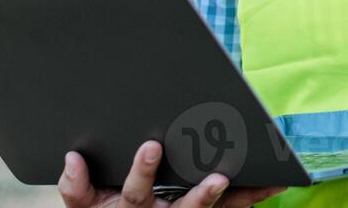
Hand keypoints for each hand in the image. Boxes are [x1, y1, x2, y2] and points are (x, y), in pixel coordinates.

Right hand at [59, 140, 286, 207]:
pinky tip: (275, 182)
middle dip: (201, 196)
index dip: (142, 171)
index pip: (135, 191)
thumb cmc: (102, 207)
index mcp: (131, 207)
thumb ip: (76, 186)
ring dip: (239, 199)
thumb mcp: (83, 204)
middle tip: (219, 180)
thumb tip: (72, 159)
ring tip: (264, 184)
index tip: (150, 145)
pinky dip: (253, 196)